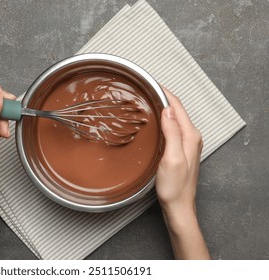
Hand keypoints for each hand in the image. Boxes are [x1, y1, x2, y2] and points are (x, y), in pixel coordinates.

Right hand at [155, 87, 209, 258]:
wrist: (178, 206)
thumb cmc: (174, 187)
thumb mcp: (172, 158)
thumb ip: (172, 133)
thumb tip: (168, 110)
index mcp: (190, 136)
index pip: (177, 106)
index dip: (164, 92)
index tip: (150, 83)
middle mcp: (191, 137)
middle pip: (176, 109)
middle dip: (162, 96)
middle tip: (144, 89)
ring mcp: (186, 143)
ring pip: (174, 117)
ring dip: (162, 107)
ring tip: (147, 100)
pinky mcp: (180, 149)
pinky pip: (172, 127)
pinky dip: (162, 119)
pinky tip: (153, 120)